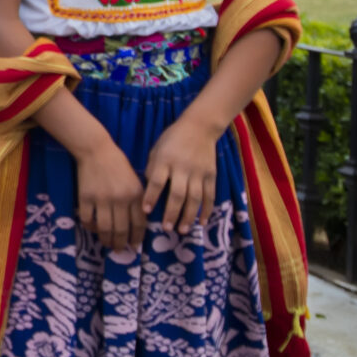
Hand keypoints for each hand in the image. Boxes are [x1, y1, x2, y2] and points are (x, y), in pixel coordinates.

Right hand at [68, 141, 145, 253]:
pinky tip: (92, 229)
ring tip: (107, 245)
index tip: (134, 246)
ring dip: (106, 240)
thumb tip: (136, 224)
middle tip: (119, 251)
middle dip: (121, 244)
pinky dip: (90, 228)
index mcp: (135, 195)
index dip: (137, 238)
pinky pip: (88, 220)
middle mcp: (120, 199)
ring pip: (105, 228)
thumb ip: (138, 200)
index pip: (139, 223)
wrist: (96, 150)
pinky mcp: (85, 198)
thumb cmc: (118, 165)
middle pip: (121, 229)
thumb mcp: (135, 181)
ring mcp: (102, 199)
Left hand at [142, 116, 222, 234]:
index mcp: (165, 160)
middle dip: (172, 212)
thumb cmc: (172, 140)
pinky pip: (210, 195)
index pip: (157, 181)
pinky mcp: (211, 174)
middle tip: (167, 228)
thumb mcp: (156, 150)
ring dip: (189, 215)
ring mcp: (199, 172)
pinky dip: (207, 209)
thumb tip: (148, 193)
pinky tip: (202, 222)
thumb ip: (152, 170)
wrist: (199, 127)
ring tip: (183, 230)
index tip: (146, 211)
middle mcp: (182, 167)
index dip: (151, 196)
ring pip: (195, 197)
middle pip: (177, 193)